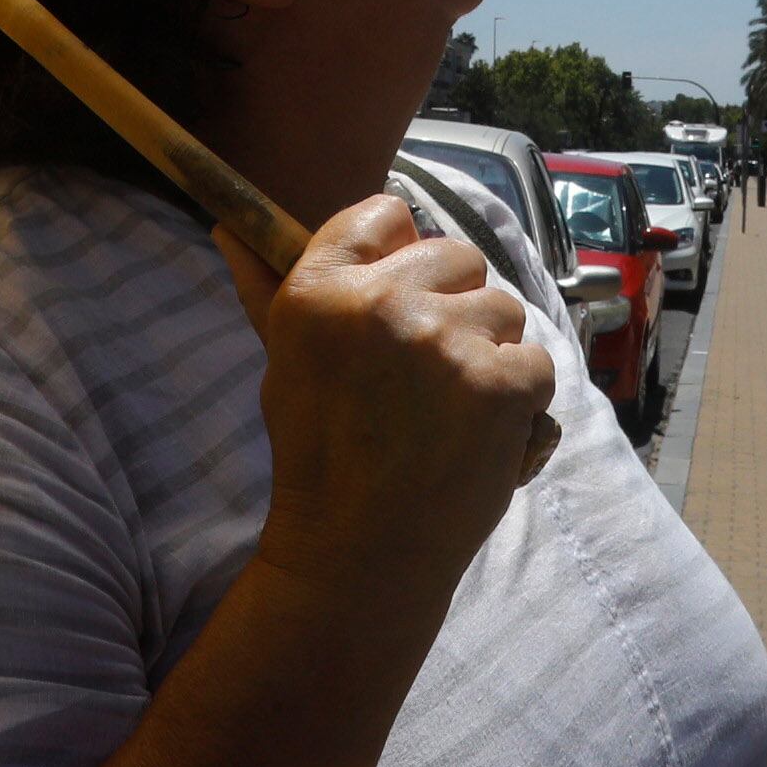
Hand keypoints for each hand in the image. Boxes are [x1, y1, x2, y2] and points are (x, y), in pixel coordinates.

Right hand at [220, 197, 556, 627]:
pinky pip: (536, 361)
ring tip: (453, 405)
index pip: (384, 213)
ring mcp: (445, 342)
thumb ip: (265, 289)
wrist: (358, 552)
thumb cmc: (317, 456)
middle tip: (428, 367)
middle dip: (454, 303)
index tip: (398, 295)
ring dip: (490, 350)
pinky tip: (482, 431)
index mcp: (319, 289)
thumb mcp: (282, 363)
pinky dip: (520, 398)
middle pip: (458, 254)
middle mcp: (381, 304)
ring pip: (505, 307)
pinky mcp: (499, 383)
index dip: (400, 253)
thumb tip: (229, 229)